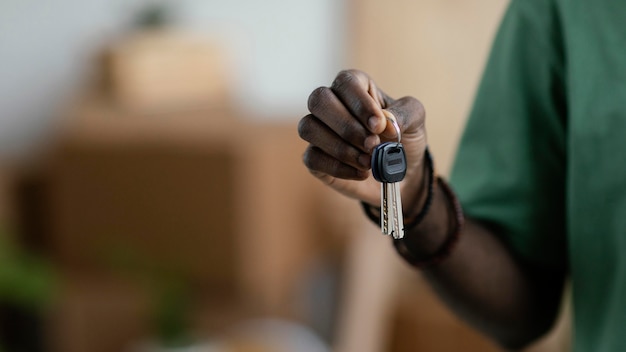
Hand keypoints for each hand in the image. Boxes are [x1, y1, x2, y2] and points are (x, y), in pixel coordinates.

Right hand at [298, 69, 427, 214]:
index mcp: (355, 87)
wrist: (401, 174)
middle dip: (346, 126)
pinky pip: (312, 158)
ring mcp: (319, 131)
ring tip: (368, 162)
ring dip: (340, 148)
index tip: (379, 125)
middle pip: (318, 100)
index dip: (360, 103)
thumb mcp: (416, 120)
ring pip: (308, 128)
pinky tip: (361, 173)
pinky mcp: (315, 158)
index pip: (346, 82)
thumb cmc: (404, 139)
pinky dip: (338, 168)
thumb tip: (385, 120)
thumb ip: (405, 113)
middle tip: (372, 145)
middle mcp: (331, 104)